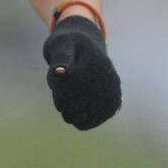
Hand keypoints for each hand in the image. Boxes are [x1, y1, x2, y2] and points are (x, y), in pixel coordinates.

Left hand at [42, 15, 121, 129]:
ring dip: (66, 107)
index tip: (56, 70)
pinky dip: (75, 116)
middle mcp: (109, 84)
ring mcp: (113, 97)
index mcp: (97, 66)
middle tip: (63, 81)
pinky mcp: (112, 108)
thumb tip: (60, 72)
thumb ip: (61, 57)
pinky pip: (84, 124)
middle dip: (59, 96)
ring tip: (71, 90)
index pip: (65, 87)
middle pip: (69, 105)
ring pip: (76, 118)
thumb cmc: (70, 45)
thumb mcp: (62, 44)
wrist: (88, 48)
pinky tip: (77, 102)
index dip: (54, 82)